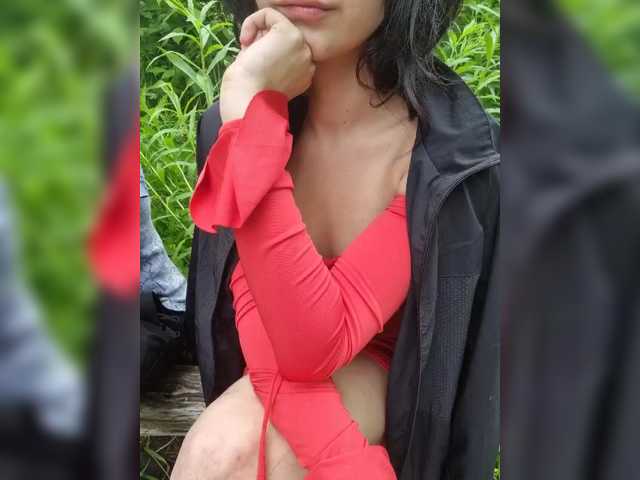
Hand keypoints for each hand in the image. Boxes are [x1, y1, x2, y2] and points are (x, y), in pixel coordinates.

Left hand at [220, 7, 315, 122]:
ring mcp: (301, 46)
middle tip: (251, 60)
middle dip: (262, 43)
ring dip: (257, 36)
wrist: (249, 100)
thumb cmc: (250, 94)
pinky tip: (246, 41)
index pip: (284, 51)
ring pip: (275, 25)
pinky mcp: (289, 33)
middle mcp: (308, 60)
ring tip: (250, 54)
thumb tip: (261, 42)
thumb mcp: (266, 77)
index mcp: (304, 74)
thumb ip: (273, 61)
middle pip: (281, 37)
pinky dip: (252, 22)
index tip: (255, 67)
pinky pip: (269, 14)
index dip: (266, 53)